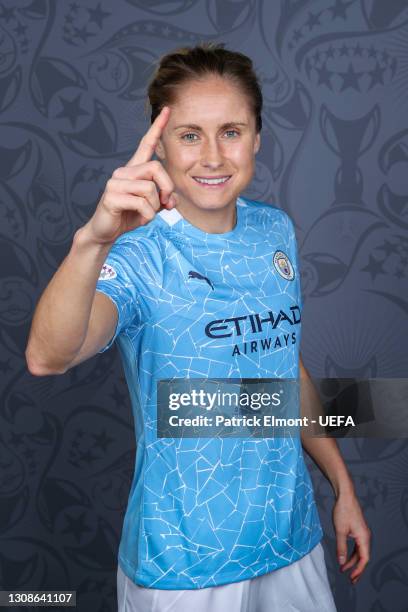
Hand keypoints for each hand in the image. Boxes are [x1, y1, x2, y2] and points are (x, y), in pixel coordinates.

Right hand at [82, 106, 176, 244]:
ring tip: (148, 214)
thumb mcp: (152, 207)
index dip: (157, 128)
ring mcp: (115, 183)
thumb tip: (172, 199)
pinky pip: (141, 203)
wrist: (105, 231)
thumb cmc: (129, 216)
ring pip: (150, 188)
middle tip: (166, 204)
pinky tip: (141, 219)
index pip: (146, 144)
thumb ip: (164, 199)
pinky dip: (148, 215)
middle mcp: (123, 171)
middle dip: (167, 187)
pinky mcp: (111, 196)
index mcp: (133, 170)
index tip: (167, 110)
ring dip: (156, 207)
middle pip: (156, 168)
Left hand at [332, 488, 370, 584]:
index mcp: (364, 537)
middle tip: (350, 580)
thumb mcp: (340, 530)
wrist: (345, 495)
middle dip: (356, 569)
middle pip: (363, 557)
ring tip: (343, 569)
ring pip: (359, 552)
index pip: (364, 559)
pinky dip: (351, 553)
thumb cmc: (343, 510)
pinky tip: (345, 557)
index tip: (352, 578)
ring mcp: (362, 533)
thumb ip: (341, 547)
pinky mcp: (358, 530)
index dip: (358, 570)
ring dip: (352, 561)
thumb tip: (341, 562)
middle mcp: (366, 536)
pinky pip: (357, 546)